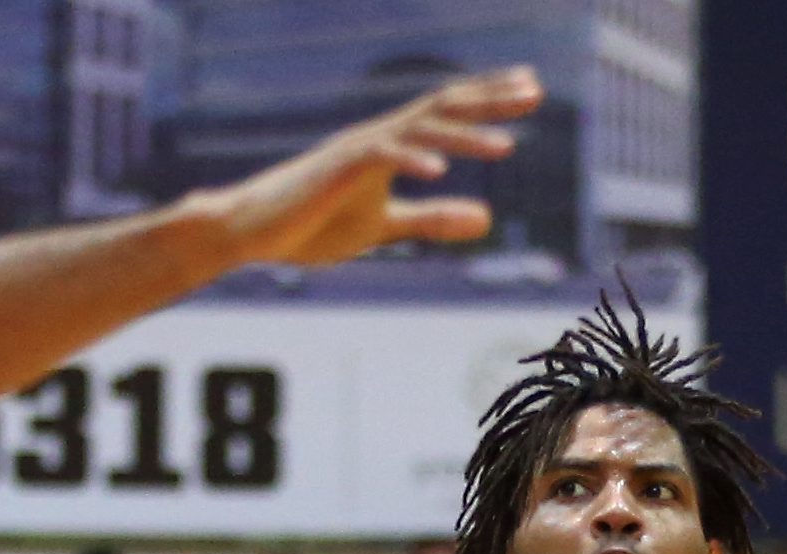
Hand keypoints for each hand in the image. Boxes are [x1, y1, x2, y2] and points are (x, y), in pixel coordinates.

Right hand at [203, 69, 539, 265]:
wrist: (252, 230)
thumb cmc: (313, 225)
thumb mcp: (385, 226)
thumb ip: (432, 219)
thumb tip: (487, 218)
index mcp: (391, 146)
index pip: (447, 115)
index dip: (488, 101)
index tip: (530, 91)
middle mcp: (379, 137)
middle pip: (442, 108)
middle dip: (489, 99)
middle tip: (535, 90)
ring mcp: (358, 150)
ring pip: (419, 132)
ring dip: (463, 138)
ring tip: (506, 146)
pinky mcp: (337, 170)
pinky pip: (379, 159)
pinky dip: (410, 161)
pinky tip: (440, 169)